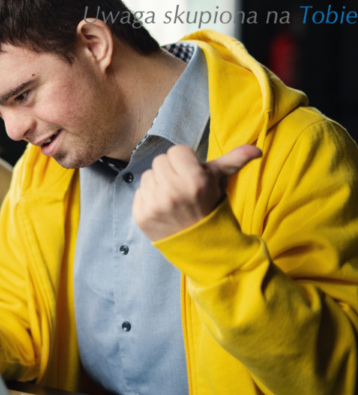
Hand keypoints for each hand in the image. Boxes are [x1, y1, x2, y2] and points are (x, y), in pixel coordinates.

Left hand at [133, 144, 261, 241]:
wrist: (201, 245)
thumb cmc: (209, 207)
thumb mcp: (221, 182)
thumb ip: (235, 160)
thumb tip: (257, 148)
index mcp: (194, 180)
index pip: (176, 151)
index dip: (185, 161)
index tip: (192, 175)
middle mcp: (172, 191)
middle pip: (160, 161)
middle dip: (171, 171)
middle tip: (182, 187)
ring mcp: (155, 204)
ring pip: (148, 175)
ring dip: (158, 184)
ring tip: (173, 198)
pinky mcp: (141, 215)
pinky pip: (138, 192)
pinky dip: (148, 198)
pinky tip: (162, 208)